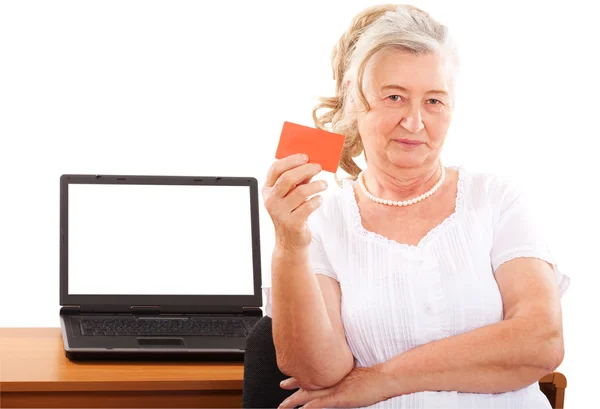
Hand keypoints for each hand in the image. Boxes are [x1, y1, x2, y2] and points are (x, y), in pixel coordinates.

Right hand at [262, 153, 326, 250]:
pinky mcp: (292, 223)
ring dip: (316, 185)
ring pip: (300, 192)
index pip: (275, 169)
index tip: (305, 157)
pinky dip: (317, 200)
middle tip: (318, 167)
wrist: (290, 241)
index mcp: (268, 189)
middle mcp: (271, 200)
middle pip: (288, 178)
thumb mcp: (290, 195)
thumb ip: (298, 180)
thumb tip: (311, 163)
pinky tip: (319, 199)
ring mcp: (280, 212)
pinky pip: (308, 206)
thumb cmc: (292, 212)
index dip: (291, 160)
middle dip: (305, 169)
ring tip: (324, 184)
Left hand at [278, 366, 394, 407]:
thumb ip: (344, 377)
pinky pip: (320, 403)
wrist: (382, 378)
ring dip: (295, 400)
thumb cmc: (372, 378)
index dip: (302, 375)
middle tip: (282, 384)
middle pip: (308, 382)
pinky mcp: (339, 398)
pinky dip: (309, 406)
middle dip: (293, 384)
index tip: (292, 375)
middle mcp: (331, 380)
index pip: (313, 373)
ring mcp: (334, 389)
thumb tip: (339, 377)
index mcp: (334, 374)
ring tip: (284, 405)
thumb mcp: (354, 375)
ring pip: (309, 394)